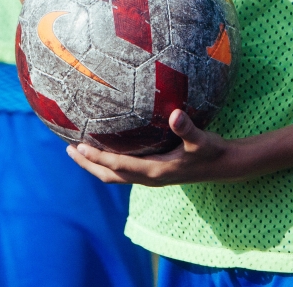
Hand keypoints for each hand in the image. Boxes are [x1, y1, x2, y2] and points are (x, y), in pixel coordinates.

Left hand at [68, 109, 245, 185]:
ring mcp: (151, 178)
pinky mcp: (155, 173)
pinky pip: (125, 171)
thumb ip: (188, 128)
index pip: (118, 165)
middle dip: (88, 164)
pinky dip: (110, 163)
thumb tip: (175, 114)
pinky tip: (108, 148)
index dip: (97, 157)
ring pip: (116, 176)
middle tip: (69, 150)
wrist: (224, 166)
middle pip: (110, 175)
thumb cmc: (212, 150)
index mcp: (156, 170)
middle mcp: (150, 177)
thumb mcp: (202, 139)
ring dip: (96, 165)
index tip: (78, 147)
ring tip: (79, 151)